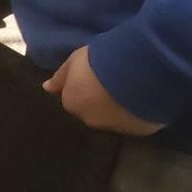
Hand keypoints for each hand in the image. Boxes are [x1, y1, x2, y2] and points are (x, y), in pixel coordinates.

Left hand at [43, 46, 162, 136]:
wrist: (138, 72)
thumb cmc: (102, 61)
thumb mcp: (75, 60)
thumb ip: (60, 77)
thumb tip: (46, 88)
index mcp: (73, 103)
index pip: (72, 99)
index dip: (82, 87)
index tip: (93, 78)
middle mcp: (91, 120)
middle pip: (92, 111)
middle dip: (98, 100)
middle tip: (111, 83)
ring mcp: (115, 127)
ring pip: (113, 118)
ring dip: (117, 108)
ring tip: (130, 91)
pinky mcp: (138, 130)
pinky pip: (134, 121)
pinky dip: (136, 114)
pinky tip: (144, 100)